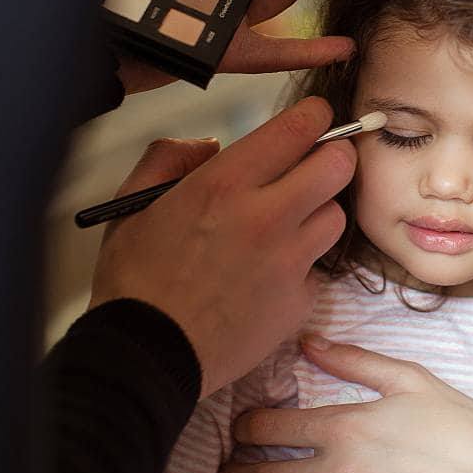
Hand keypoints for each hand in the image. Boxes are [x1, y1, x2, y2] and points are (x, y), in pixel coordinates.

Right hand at [88, 97, 355, 397]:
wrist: (146, 356)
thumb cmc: (135, 280)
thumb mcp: (133, 202)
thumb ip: (171, 157)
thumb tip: (212, 145)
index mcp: (224, 184)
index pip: (298, 129)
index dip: (316, 116)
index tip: (316, 117)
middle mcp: (265, 217)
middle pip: (339, 165)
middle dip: (334, 155)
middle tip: (318, 162)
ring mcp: (288, 262)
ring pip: (336, 216)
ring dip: (317, 212)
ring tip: (285, 224)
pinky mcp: (299, 301)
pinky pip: (318, 268)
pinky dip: (301, 266)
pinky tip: (270, 274)